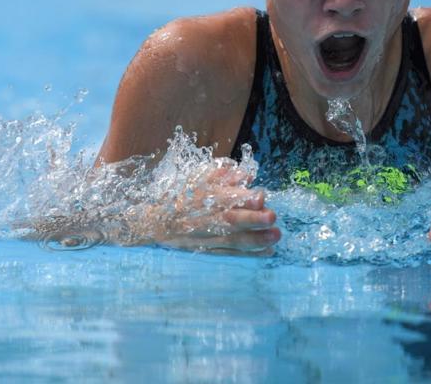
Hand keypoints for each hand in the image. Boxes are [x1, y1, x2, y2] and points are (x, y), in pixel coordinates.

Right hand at [147, 163, 280, 254]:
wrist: (154, 223)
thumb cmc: (181, 197)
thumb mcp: (198, 179)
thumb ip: (223, 175)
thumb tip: (247, 176)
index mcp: (202, 198)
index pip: (223, 198)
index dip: (241, 198)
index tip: (260, 196)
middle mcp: (205, 219)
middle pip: (229, 221)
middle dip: (252, 220)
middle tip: (272, 216)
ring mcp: (206, 237)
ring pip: (232, 240)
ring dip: (256, 240)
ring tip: (276, 236)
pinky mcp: (207, 251)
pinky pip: (230, 254)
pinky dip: (249, 254)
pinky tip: (267, 252)